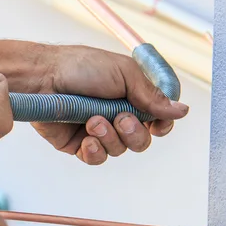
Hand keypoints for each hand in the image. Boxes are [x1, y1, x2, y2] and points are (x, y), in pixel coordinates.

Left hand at [30, 45, 188, 165]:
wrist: (43, 78)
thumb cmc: (81, 67)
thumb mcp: (124, 74)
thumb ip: (152, 96)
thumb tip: (182, 110)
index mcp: (133, 96)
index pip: (158, 118)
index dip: (162, 125)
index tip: (158, 125)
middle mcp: (118, 114)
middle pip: (143, 140)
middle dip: (134, 133)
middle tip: (119, 117)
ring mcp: (99, 131)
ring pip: (120, 150)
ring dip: (110, 137)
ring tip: (92, 120)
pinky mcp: (80, 144)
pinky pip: (98, 158)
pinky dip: (95, 151)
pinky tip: (86, 138)